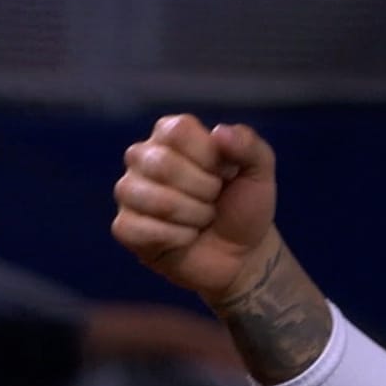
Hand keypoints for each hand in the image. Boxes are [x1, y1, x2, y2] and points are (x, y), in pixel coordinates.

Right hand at [111, 115, 278, 305]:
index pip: (177, 130)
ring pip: (150, 198)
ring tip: (202, 218)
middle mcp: (143, 157)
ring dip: (192, 215)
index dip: (208, 157)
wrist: (243, 254)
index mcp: (172, 135)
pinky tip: (186, 237)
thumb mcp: (260, 171)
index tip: (224, 173)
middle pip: (161, 164)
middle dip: (203, 190)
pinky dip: (175, 238)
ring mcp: (129, 191)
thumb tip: (219, 132)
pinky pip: (137, 228)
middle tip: (214, 199)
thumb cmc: (244, 205)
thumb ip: (249, 145)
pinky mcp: (125, 226)